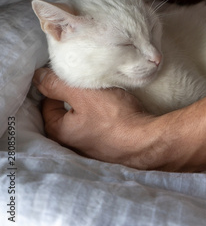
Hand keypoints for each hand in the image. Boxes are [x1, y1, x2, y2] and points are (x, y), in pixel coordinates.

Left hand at [33, 68, 155, 167]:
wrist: (147, 141)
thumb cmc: (114, 117)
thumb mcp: (83, 93)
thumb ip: (58, 84)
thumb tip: (37, 77)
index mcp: (60, 133)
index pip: (47, 105)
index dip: (55, 87)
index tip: (69, 76)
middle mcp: (72, 145)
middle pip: (64, 114)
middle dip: (71, 98)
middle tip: (83, 83)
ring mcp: (91, 149)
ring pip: (82, 120)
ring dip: (88, 108)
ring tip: (99, 93)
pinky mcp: (107, 148)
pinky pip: (97, 128)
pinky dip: (101, 118)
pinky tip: (112, 109)